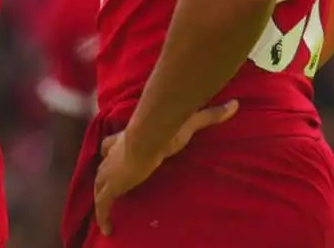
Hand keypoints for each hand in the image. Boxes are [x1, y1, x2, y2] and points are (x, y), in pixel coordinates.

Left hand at [94, 100, 237, 234]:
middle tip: (109, 185)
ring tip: (107, 208)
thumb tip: (234, 105)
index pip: (110, 144)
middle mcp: (112, 156)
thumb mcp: (190, 122)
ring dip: (102, 195)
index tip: (110, 153)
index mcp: (125, 140)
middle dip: (104, 174)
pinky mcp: (109, 188)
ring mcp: (108, 173)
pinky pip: (103, 206)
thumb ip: (210, 115)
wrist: (148, 138)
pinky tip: (108, 229)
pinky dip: (103, 216)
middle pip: (102, 166)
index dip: (111, 149)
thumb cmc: (165, 130)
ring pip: (99, 185)